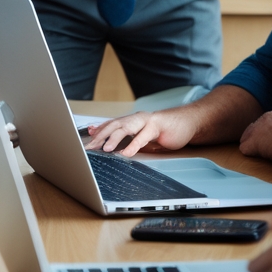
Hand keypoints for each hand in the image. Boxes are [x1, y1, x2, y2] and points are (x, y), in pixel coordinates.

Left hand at [85, 107, 199, 155]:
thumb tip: (110, 145)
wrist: (186, 122)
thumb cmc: (163, 130)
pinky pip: (143, 136)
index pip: (110, 125)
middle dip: (100, 136)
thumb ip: (128, 139)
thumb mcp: (142, 137)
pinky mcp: (157, 127)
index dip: (98, 131)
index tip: (85, 140)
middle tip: (89, 147)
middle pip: (114, 125)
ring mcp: (146, 121)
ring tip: (105, 149)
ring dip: (114, 138)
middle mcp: (136, 118)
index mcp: (131, 121)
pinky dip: (134, 145)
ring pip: (126, 128)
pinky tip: (126, 153)